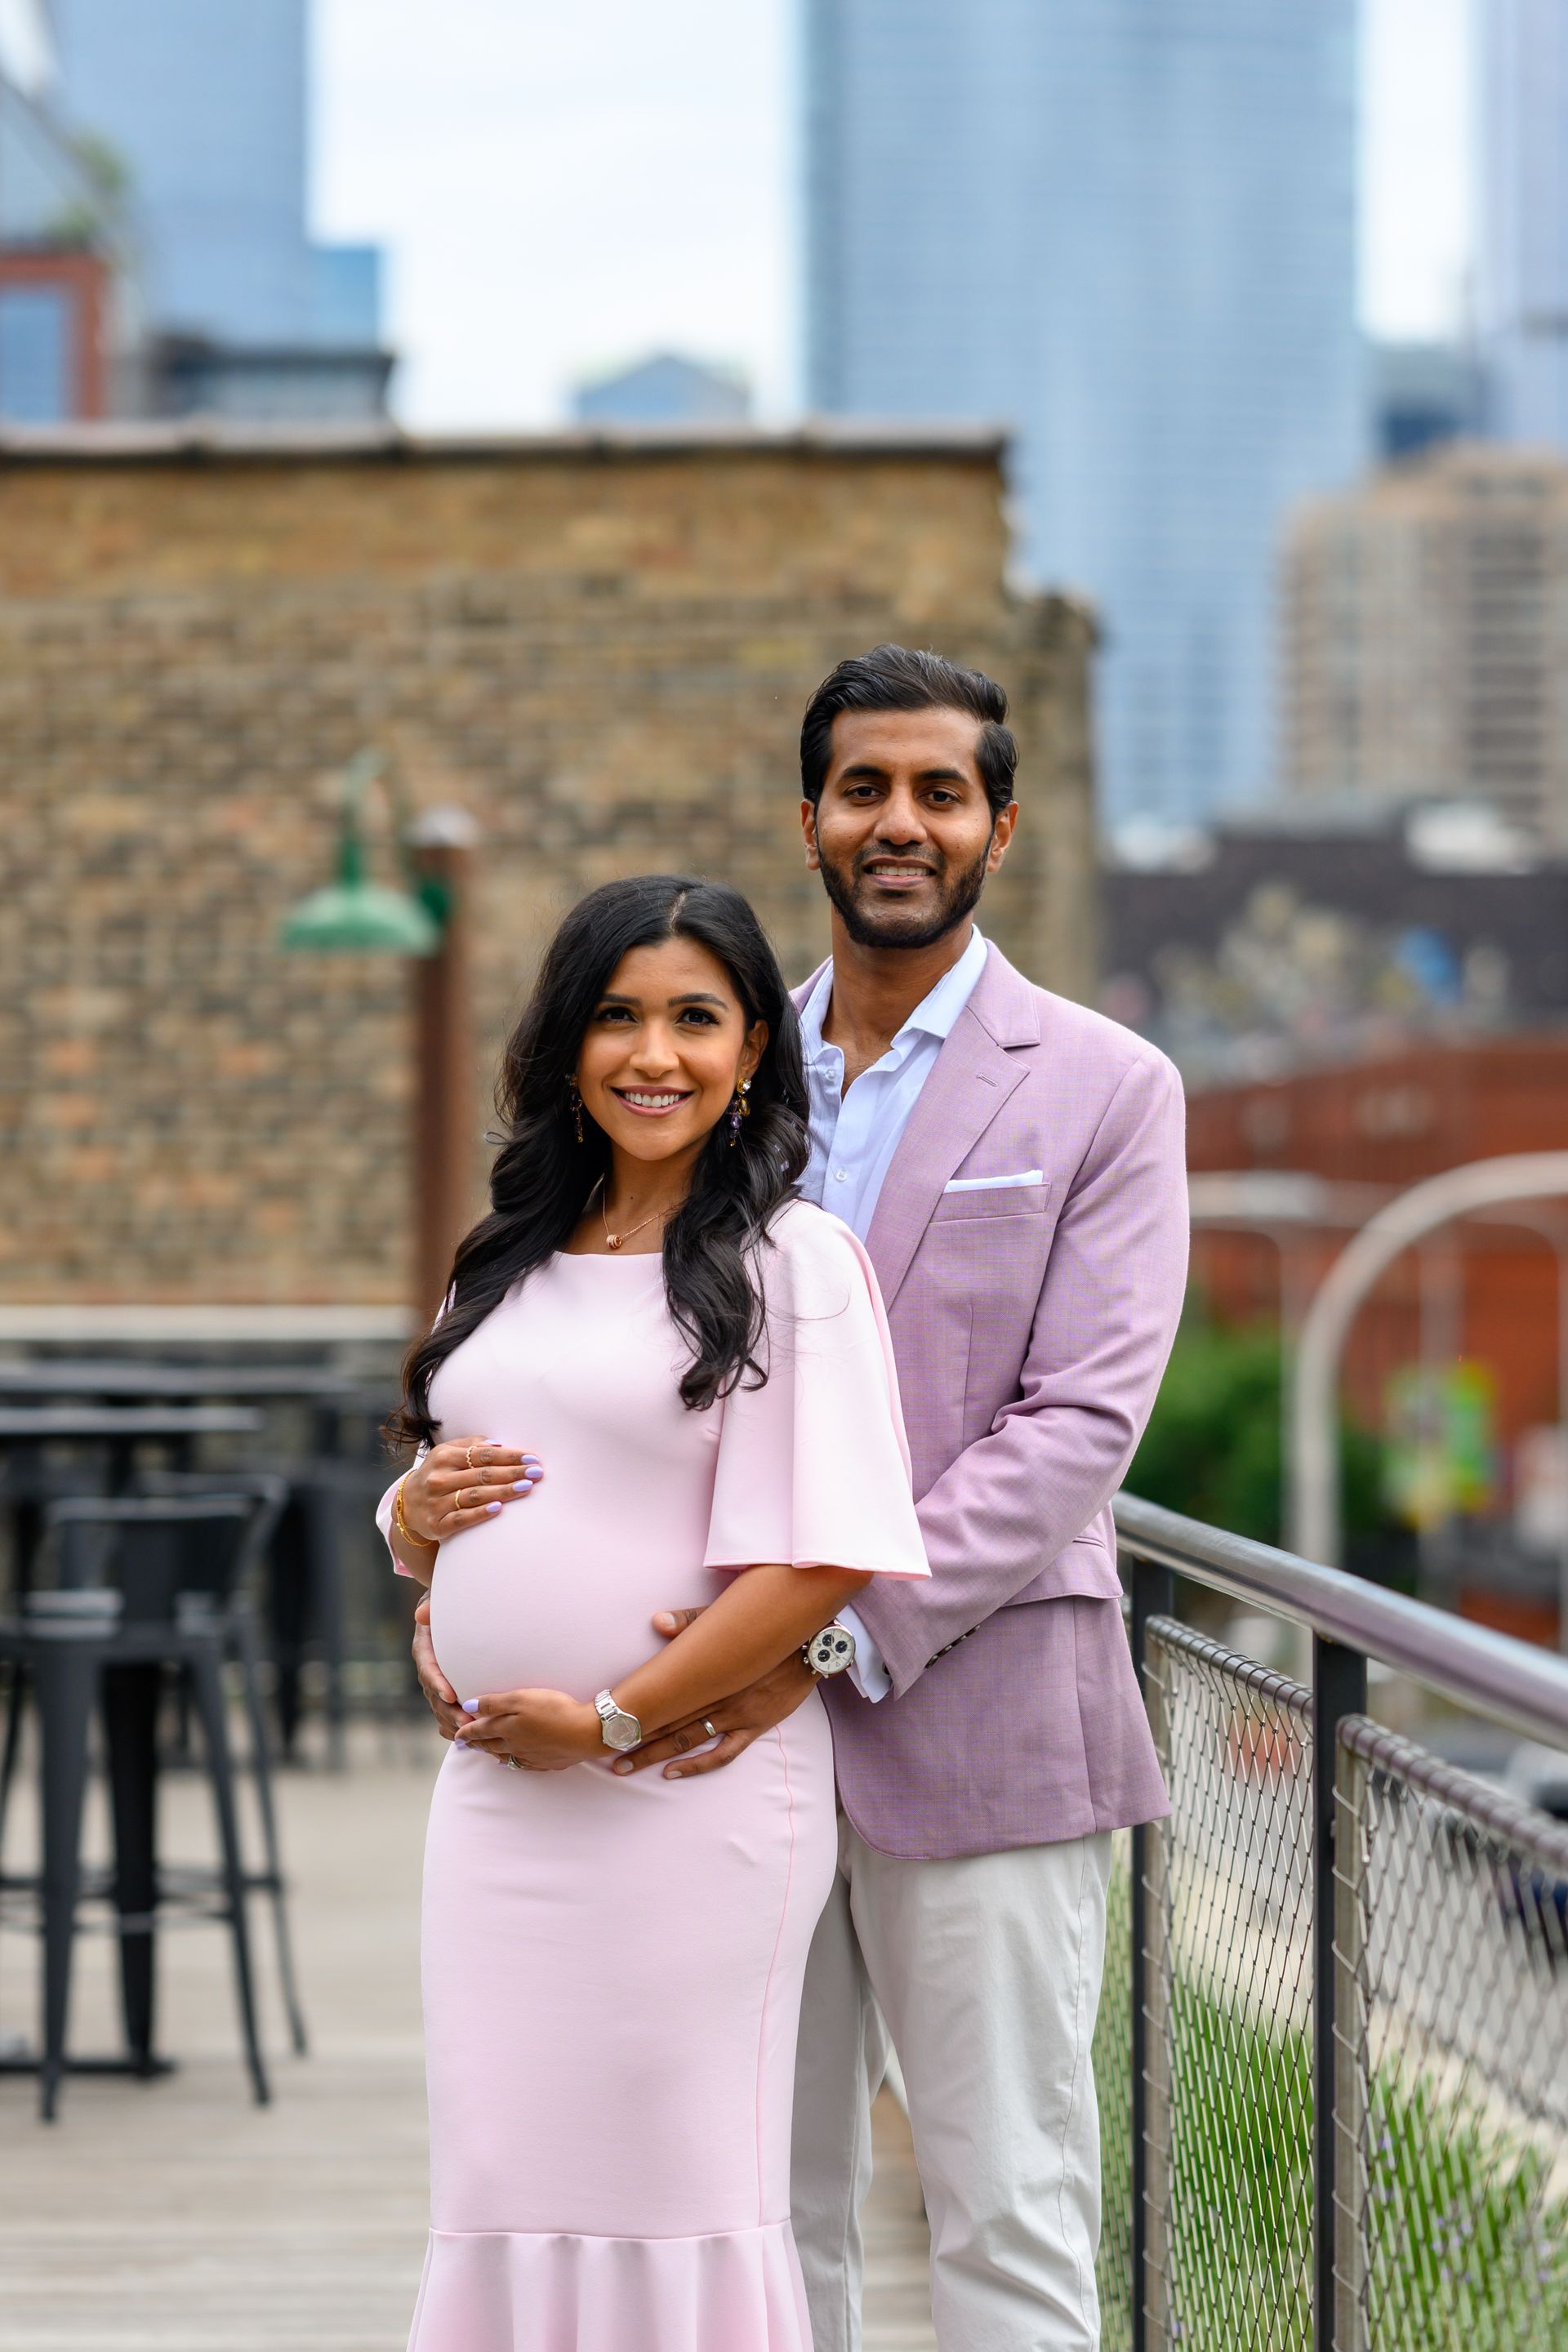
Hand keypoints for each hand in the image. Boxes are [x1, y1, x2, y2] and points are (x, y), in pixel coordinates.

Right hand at [398, 1435, 543, 1545]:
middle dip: (512, 1473)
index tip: (531, 1458)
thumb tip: (499, 1444)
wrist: (407, 1504)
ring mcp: (437, 1502)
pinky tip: (499, 1508)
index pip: (482, 1455)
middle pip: (482, 1474)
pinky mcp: (437, 1524)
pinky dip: (480, 1513)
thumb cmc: (437, 1473)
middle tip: (537, 1473)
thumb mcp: (447, 1453)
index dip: (509, 1456)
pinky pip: (461, 1518)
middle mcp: (440, 1478)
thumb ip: (471, 1446)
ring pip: (474, 1495)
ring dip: (502, 1491)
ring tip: (526, 1488)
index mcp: (444, 1457)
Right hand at [412, 1597, 462, 1740]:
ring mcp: (435, 1683)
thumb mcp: (437, 1602)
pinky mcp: (445, 1691)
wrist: (446, 1612)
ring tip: (470, 1733)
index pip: (428, 1669)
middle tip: (466, 1722)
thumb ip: (430, 1608)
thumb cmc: (446, 1606)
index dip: (437, 1683)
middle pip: (434, 1695)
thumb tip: (421, 1614)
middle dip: (448, 1711)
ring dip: (453, 1722)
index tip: (449, 1695)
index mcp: (424, 1650)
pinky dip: (454, 1726)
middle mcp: (427, 1669)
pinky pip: (445, 1712)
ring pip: (440, 1708)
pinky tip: (468, 1739)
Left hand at [455, 1687, 600, 1771]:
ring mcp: (531, 1756)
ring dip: (491, 1753)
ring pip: (505, 1756)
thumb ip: (493, 1703)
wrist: (586, 1732)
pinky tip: (512, 1762)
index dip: (467, 1731)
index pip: (480, 1730)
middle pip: (490, 1745)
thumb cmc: (554, 1710)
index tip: (456, 1734)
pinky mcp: (546, 1761)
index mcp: (506, 1729)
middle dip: (475, 1744)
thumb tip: (468, 1707)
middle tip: (463, 1745)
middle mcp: (515, 1745)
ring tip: (483, 1752)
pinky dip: (512, 1763)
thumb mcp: (521, 1699)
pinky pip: (522, 1764)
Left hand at [614, 1606, 817, 1779]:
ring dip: (657, 1754)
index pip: (663, 1695)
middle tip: (608, 1754)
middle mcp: (717, 1697)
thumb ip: (690, 1621)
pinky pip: (723, 1754)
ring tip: (628, 1766)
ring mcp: (736, 1715)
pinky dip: (697, 1765)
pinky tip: (673, 1773)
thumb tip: (656, 1620)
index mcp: (707, 1672)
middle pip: (668, 1721)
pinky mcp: (754, 1726)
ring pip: (688, 1740)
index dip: (635, 1708)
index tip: (609, 1719)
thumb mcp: (727, 1621)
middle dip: (636, 1739)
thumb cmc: (765, 1629)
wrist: (810, 1645)